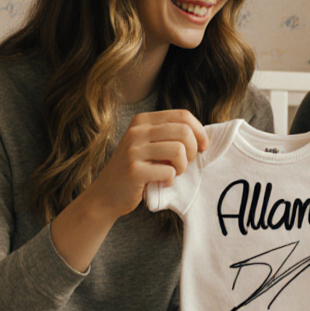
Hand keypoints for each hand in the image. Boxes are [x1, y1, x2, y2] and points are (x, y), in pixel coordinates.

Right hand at [85, 109, 207, 218]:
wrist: (106, 194)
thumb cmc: (136, 169)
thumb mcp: (148, 144)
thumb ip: (169, 135)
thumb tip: (203, 136)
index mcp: (143, 120)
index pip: (183, 115)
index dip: (200, 132)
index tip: (203, 147)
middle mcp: (137, 131)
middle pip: (183, 131)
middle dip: (192, 151)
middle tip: (185, 164)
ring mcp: (134, 150)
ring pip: (178, 150)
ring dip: (182, 166)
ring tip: (174, 172)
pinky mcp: (134, 171)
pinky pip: (169, 172)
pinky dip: (171, 180)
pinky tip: (162, 182)